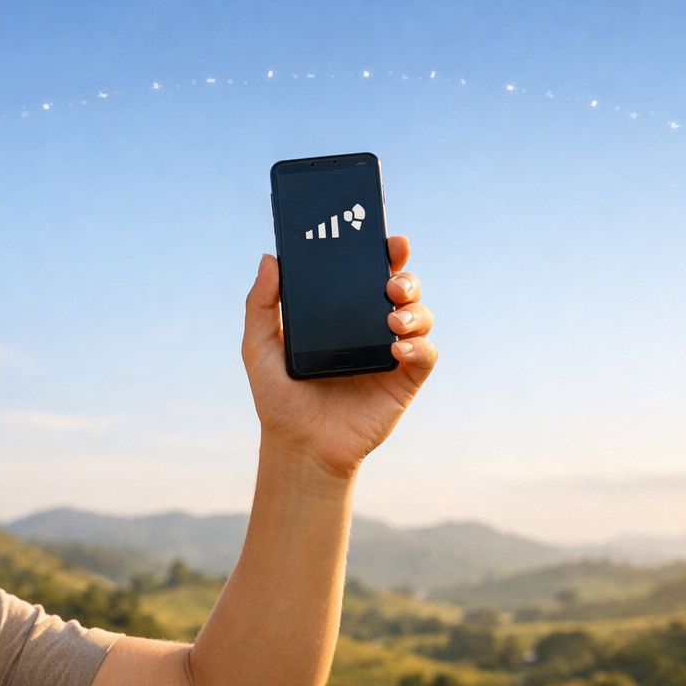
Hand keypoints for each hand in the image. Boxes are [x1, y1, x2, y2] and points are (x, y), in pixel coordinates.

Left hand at [241, 235, 437, 477]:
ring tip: (393, 316)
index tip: (386, 239)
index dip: (382, 251)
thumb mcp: (260, 348)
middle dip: (405, 276)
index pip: (367, 272)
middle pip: (402, 288)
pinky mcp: (405, 381)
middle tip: (391, 282)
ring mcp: (391, 353)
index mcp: (341, 312)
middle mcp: (371, 326)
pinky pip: (425, 355)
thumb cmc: (279, 398)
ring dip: (415, 309)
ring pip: (420, 316)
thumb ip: (260, 305)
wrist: (300, 447)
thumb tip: (269, 258)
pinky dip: (418, 347)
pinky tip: (397, 349)